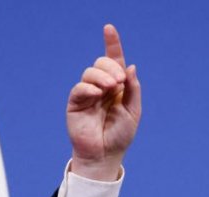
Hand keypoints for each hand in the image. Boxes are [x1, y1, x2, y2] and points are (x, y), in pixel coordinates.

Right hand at [66, 24, 140, 180]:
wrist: (105, 155)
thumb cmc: (120, 136)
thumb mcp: (133, 111)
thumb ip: (133, 90)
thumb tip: (130, 66)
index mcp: (117, 87)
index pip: (114, 61)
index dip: (112, 44)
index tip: (109, 28)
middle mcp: (101, 87)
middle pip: (102, 63)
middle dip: (111, 67)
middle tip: (119, 83)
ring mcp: (88, 94)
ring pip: (90, 72)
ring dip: (102, 76)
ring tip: (111, 88)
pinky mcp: (76, 104)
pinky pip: (79, 88)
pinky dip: (89, 87)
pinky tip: (97, 94)